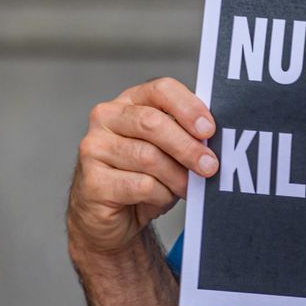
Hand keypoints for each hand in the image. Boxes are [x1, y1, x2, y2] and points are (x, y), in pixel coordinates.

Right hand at [67, 77, 219, 256]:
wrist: (112, 216)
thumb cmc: (145, 175)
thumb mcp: (168, 149)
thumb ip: (185, 134)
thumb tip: (213, 138)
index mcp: (130, 100)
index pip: (161, 89)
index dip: (188, 108)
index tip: (209, 130)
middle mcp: (106, 117)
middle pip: (153, 123)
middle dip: (187, 146)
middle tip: (210, 166)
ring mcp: (94, 147)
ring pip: (148, 157)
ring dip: (177, 176)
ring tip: (187, 187)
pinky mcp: (92, 180)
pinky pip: (140, 185)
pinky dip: (161, 195)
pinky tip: (161, 197)